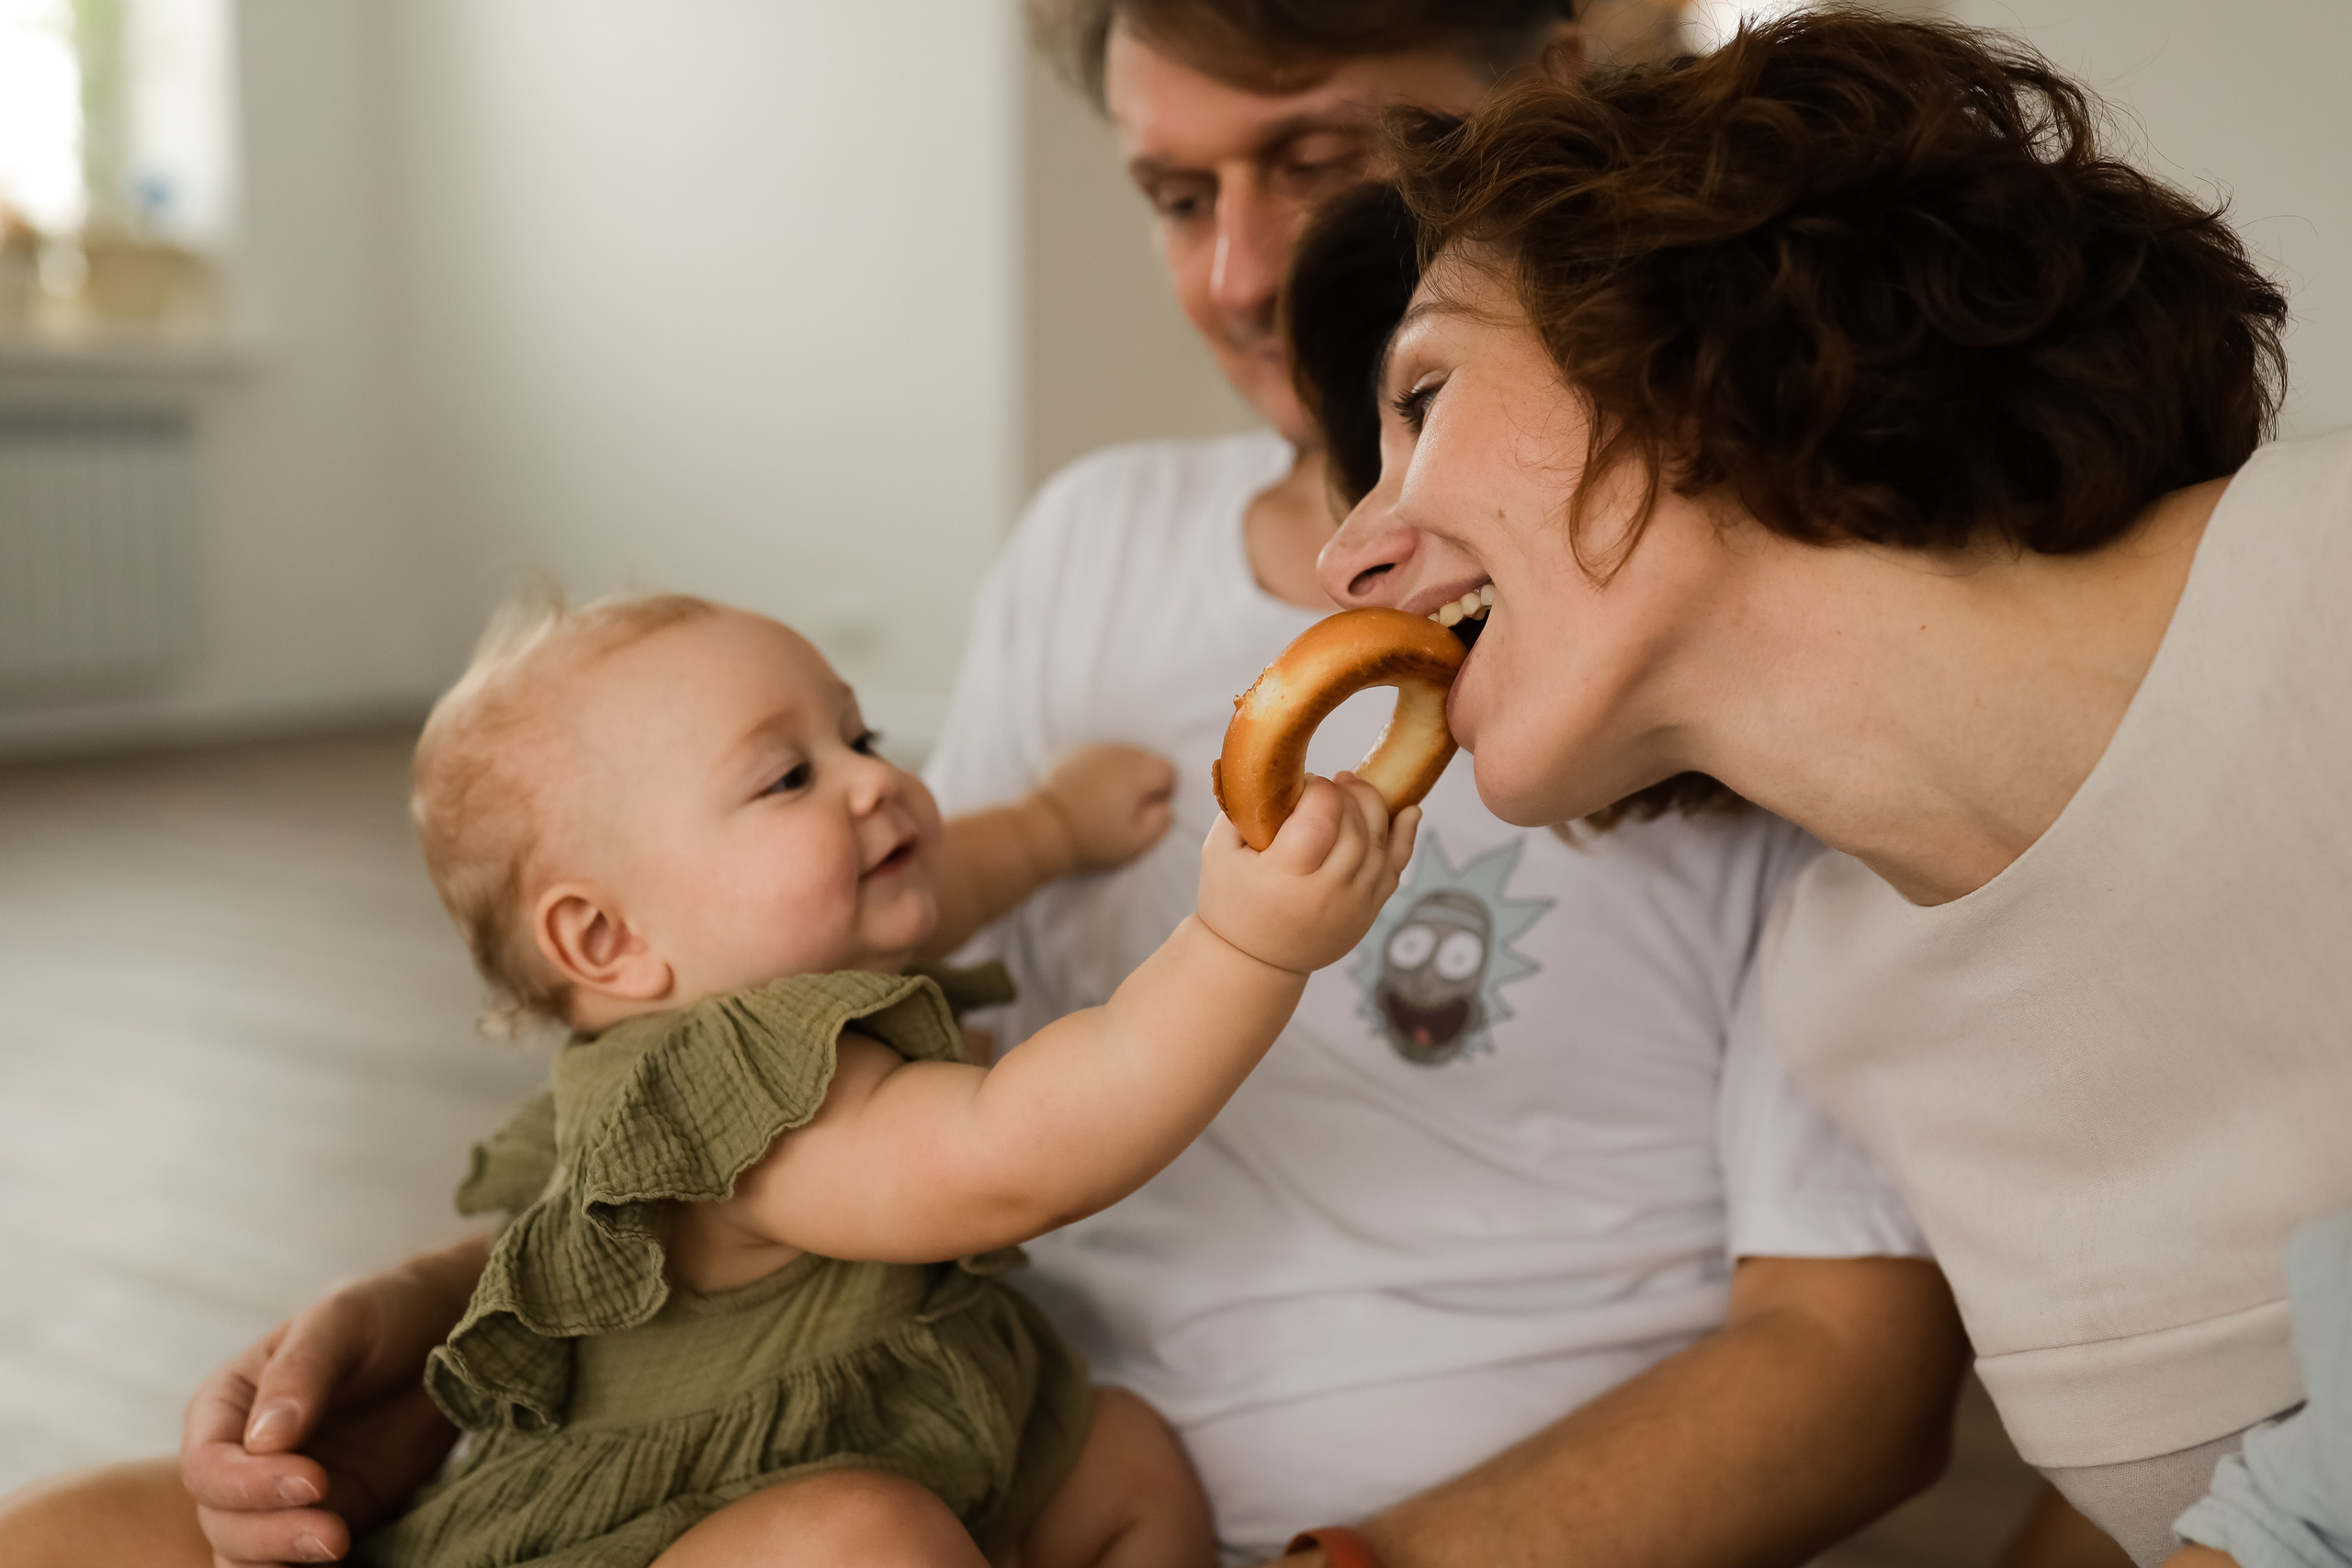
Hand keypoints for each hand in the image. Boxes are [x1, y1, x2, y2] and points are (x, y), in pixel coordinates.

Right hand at [182, 1239, 484, 1564]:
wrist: (449, 1333)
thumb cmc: (387, 1313)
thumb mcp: (343, 1320)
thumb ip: (300, 1373)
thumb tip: (263, 1441)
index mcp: (228, 1405)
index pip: (208, 1465)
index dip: (247, 1485)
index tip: (313, 1481)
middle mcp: (243, 1457)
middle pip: (222, 1520)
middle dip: (270, 1535)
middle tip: (334, 1534)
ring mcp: (281, 1496)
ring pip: (246, 1554)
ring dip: (281, 1563)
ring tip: (338, 1549)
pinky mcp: (329, 1520)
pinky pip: (296, 1565)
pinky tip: (341, 1567)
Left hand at [1033, 744, 1176, 873]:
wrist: (1044, 828)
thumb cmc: (1093, 838)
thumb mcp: (1136, 841)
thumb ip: (1160, 822)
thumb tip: (1165, 807)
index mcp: (1138, 771)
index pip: (1167, 770)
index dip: (1166, 790)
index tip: (1152, 809)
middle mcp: (1118, 752)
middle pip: (1145, 758)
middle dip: (1144, 780)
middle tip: (1130, 808)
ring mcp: (1092, 749)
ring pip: (1119, 756)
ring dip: (1121, 774)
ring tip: (1107, 802)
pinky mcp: (1069, 753)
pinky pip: (1095, 757)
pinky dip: (1097, 771)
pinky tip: (1087, 793)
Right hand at [1200, 772, 1418, 973]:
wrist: (1254, 961)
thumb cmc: (1231, 900)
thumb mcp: (1219, 850)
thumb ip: (1244, 807)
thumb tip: (1273, 768)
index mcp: (1284, 876)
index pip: (1321, 818)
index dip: (1318, 789)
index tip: (1304, 785)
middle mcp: (1326, 893)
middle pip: (1355, 826)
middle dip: (1345, 794)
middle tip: (1326, 786)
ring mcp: (1355, 904)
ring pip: (1380, 841)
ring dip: (1370, 805)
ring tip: (1350, 788)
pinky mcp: (1370, 910)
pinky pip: (1397, 866)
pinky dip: (1405, 835)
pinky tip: (1407, 810)